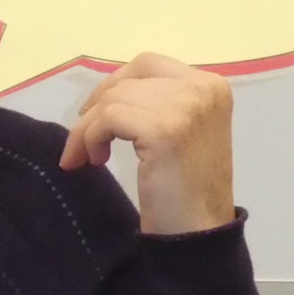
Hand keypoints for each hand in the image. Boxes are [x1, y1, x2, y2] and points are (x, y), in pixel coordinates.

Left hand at [58, 52, 236, 234]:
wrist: (197, 229)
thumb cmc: (185, 187)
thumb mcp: (178, 131)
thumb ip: (157, 103)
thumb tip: (103, 93)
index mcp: (211, 86)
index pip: (147, 65)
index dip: (114, 84)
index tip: (94, 113)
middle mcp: (203, 89)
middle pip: (127, 81)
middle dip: (96, 109)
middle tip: (82, 141)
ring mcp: (186, 107)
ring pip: (113, 100)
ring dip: (88, 130)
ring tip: (89, 158)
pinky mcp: (165, 129)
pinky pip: (107, 119)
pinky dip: (90, 139)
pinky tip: (96, 161)